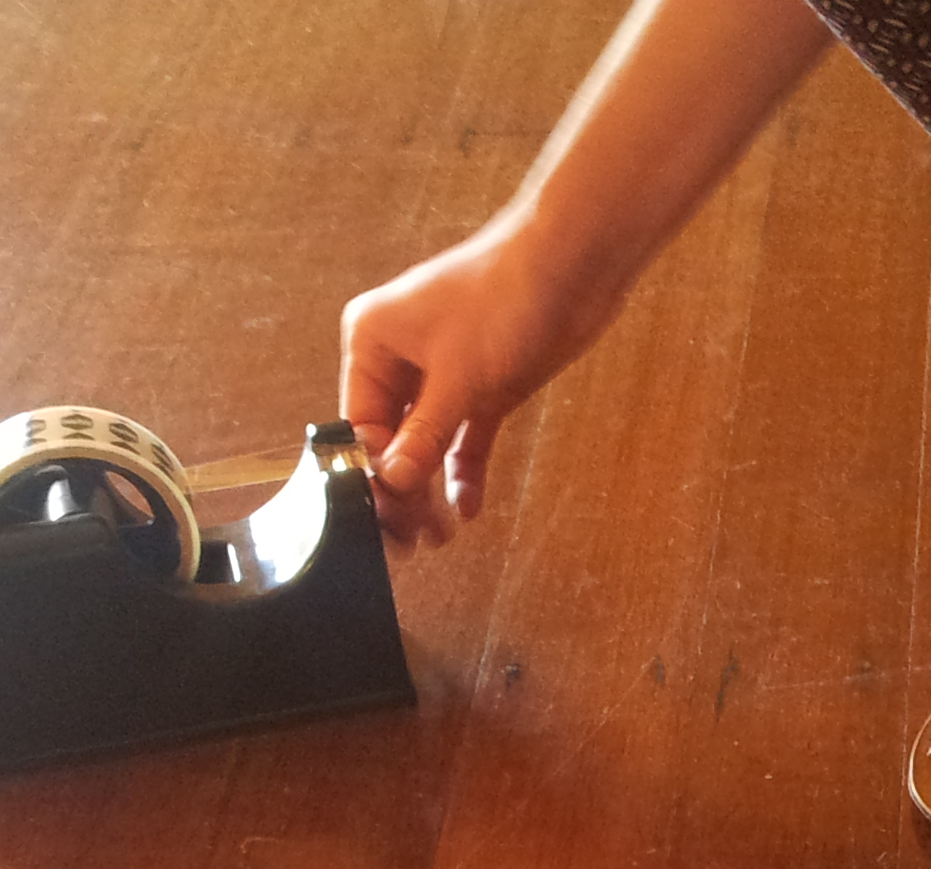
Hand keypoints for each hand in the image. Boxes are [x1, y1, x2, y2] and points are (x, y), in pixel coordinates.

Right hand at [340, 220, 621, 546]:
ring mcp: (441, 372)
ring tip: (438, 537)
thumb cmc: (504, 298)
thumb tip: (392, 484)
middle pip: (389, 440)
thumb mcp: (456, 379)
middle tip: (410, 543)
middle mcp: (398, 357)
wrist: (572, 264)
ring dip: (430, 490)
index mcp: (372, 341)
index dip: (372, 476)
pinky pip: (461, 438)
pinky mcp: (480, 384)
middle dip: (402, 491)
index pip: (358, 425)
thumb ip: (422, 437)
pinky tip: (465, 507)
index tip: (384, 522)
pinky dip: (462, 471)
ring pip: (425, 444)